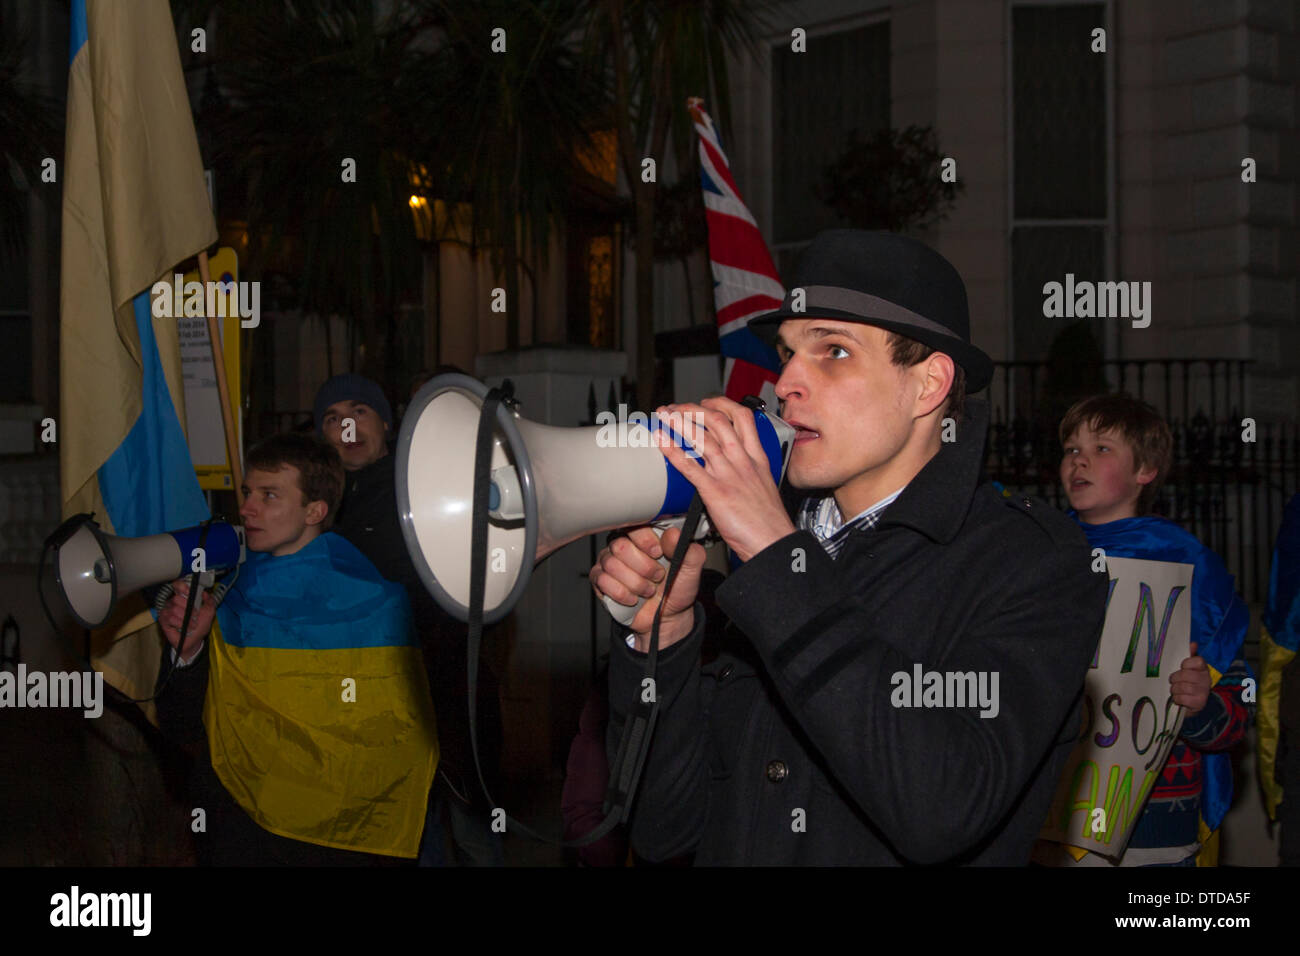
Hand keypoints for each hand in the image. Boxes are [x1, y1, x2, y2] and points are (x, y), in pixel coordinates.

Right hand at [159, 579, 215, 661]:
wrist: (195, 640)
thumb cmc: (200, 625)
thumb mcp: (209, 612)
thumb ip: (209, 601)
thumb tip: (206, 593)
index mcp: (183, 597)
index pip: (177, 585)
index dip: (182, 586)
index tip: (189, 591)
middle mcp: (173, 602)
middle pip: (176, 598)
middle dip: (188, 607)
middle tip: (195, 615)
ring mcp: (167, 611)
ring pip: (174, 609)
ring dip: (186, 618)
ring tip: (192, 624)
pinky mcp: (163, 621)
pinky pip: (170, 618)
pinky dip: (180, 623)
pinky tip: (185, 628)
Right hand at [590, 526, 704, 651]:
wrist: (667, 616)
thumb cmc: (676, 587)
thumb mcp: (691, 569)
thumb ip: (686, 549)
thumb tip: (673, 533)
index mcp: (645, 536)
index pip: (634, 524)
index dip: (645, 540)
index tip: (659, 553)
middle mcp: (624, 544)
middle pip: (620, 546)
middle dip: (643, 567)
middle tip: (657, 576)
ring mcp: (609, 561)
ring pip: (612, 565)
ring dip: (636, 584)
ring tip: (648, 589)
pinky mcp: (600, 579)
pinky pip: (603, 581)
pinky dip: (622, 594)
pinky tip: (633, 598)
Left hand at [653, 397, 795, 561]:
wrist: (773, 543)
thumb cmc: (769, 523)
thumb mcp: (764, 487)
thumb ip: (747, 473)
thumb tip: (730, 471)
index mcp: (757, 459)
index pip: (743, 418)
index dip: (722, 404)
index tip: (706, 403)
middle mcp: (743, 461)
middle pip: (718, 421)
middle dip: (693, 409)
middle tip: (676, 408)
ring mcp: (729, 475)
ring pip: (703, 438)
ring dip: (679, 422)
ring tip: (664, 415)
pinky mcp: (716, 492)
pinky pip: (691, 467)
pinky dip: (673, 451)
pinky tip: (662, 441)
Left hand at [1170, 641, 1210, 714]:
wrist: (1194, 703)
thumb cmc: (1189, 682)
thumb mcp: (1189, 668)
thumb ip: (1190, 655)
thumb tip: (1193, 643)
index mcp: (1204, 668)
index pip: (1197, 661)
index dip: (1186, 664)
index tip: (1182, 667)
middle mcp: (1206, 679)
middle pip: (1185, 674)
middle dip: (1175, 678)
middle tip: (1173, 681)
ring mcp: (1203, 692)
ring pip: (1182, 687)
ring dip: (1174, 689)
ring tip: (1175, 689)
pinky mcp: (1199, 703)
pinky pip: (1182, 698)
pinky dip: (1177, 698)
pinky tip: (1178, 698)